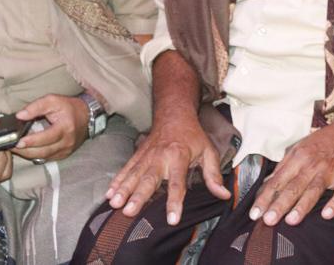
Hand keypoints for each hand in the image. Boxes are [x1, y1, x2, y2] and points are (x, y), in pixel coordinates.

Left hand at [13, 94, 88, 162]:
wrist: (87, 116)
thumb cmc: (69, 107)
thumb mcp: (53, 100)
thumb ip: (36, 106)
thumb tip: (20, 115)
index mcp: (66, 127)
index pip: (47, 137)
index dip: (31, 140)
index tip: (17, 140)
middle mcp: (67, 141)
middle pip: (43, 151)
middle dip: (25, 150)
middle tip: (10, 145)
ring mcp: (66, 150)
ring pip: (43, 157)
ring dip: (28, 154)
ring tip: (15, 148)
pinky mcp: (64, 154)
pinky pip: (47, 159)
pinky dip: (35, 156)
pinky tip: (26, 150)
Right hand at [105, 110, 228, 225]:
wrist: (174, 114)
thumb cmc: (192, 136)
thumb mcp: (208, 151)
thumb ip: (214, 175)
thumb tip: (224, 195)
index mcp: (179, 157)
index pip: (177, 183)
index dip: (175, 201)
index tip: (172, 219)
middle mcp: (161, 157)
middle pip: (149, 179)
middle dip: (139, 195)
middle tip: (129, 211)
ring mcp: (147, 156)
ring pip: (134, 174)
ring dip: (123, 189)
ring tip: (114, 204)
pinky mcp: (138, 155)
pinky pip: (126, 169)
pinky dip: (117, 181)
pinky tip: (109, 194)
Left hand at [249, 113, 333, 227]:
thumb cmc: (329, 140)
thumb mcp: (303, 147)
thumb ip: (286, 165)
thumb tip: (268, 184)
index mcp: (298, 156)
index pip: (277, 180)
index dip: (265, 198)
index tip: (254, 214)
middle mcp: (312, 163)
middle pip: (292, 186)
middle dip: (278, 204)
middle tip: (267, 221)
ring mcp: (330, 170)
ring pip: (313, 190)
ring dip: (302, 206)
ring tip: (291, 221)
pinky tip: (327, 214)